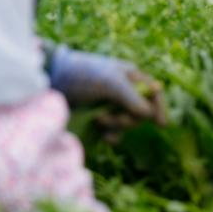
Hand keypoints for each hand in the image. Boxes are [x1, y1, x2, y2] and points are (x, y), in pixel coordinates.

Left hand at [46, 45, 165, 126]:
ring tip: (98, 120)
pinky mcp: (99, 119)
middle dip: (127, 118)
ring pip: (127, 124)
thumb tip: (149, 115)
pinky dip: (112, 136)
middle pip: (141, 113)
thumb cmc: (83, 75)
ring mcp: (111, 106)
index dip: (159, 107)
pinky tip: (104, 136)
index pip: (153, 93)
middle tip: (107, 116)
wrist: (52, 81)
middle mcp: (124, 92)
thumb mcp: (110, 82)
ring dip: (116, 126)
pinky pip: (115, 133)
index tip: (160, 124)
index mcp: (130, 77)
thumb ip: (132, 98)